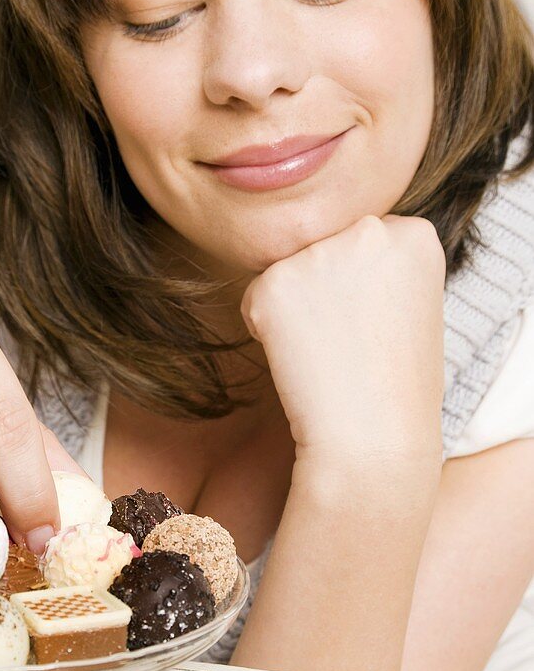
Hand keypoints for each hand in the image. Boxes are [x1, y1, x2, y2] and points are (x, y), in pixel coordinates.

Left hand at [240, 215, 445, 471]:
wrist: (375, 440)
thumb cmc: (398, 387)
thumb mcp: (415, 305)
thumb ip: (380, 266)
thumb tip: (325, 256)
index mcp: (413, 233)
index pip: (362, 241)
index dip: (363, 289)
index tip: (380, 325)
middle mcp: (367, 230)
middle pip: (322, 247)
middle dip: (328, 289)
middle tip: (355, 341)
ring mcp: (318, 254)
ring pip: (287, 273)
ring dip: (297, 310)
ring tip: (333, 352)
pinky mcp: (273, 284)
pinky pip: (255, 299)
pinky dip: (267, 331)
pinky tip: (303, 359)